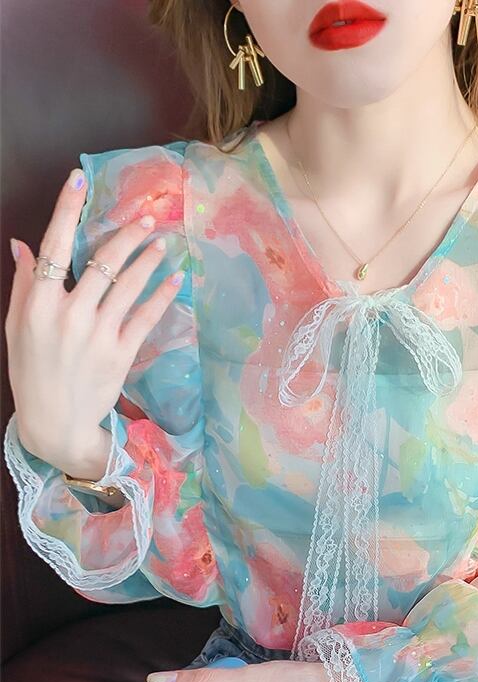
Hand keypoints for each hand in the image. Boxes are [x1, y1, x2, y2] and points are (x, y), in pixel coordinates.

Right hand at [5, 167, 181, 479]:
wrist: (56, 421)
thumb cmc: (32, 371)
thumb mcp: (17, 327)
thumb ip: (24, 284)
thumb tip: (23, 243)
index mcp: (38, 304)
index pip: (54, 246)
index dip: (67, 209)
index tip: (80, 179)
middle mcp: (70, 314)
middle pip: (103, 261)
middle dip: (126, 234)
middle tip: (147, 217)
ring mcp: (99, 333)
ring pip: (129, 285)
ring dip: (149, 259)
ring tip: (164, 241)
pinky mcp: (122, 352)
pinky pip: (147, 316)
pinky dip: (163, 295)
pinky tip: (177, 278)